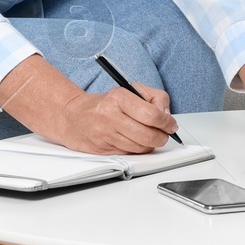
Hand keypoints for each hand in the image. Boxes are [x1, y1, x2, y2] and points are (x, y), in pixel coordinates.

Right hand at [0, 54, 177, 154]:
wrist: (73, 117)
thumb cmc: (106, 103)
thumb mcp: (131, 90)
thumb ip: (155, 98)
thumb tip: (167, 116)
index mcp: (119, 98)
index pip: (152, 114)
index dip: (167, 122)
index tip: (171, 123)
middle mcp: (110, 117)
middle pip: (148, 135)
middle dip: (162, 137)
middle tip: (165, 133)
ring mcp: (105, 135)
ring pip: (141, 148)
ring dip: (151, 144)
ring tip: (150, 136)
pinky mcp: (103, 150)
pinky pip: (130, 154)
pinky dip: (138, 149)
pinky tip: (136, 141)